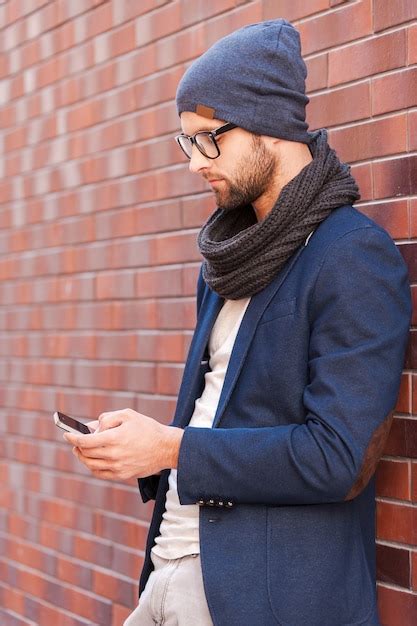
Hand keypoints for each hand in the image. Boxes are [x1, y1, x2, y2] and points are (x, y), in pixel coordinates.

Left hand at [63, 408, 182, 480]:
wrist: (165, 448)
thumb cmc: (147, 428)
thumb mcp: (127, 415)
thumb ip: (107, 418)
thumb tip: (92, 428)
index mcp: (114, 438)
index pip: (85, 441)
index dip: (72, 437)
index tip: (66, 434)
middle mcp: (114, 455)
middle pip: (85, 453)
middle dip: (77, 446)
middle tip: (75, 441)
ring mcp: (118, 467)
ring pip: (90, 464)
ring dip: (82, 457)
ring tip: (81, 450)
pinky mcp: (122, 475)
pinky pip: (100, 473)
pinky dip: (92, 467)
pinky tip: (92, 460)